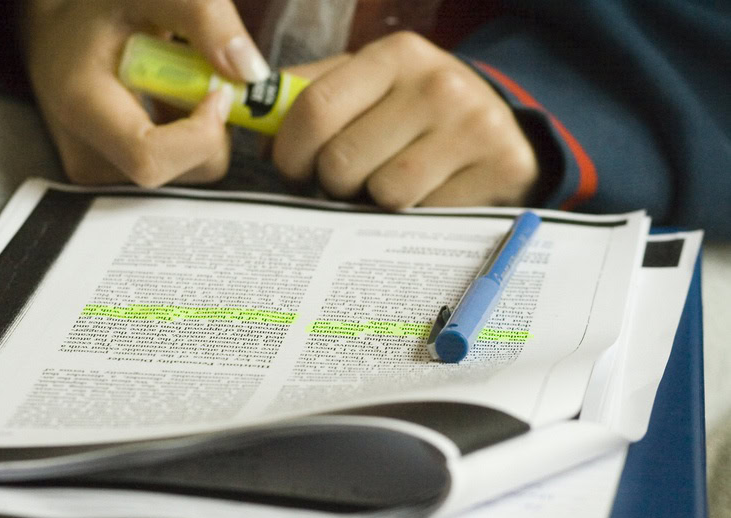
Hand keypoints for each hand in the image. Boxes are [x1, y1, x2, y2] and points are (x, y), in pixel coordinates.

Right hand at [21, 0, 268, 186]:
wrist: (58, 31)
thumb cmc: (98, 7)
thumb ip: (202, 17)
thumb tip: (251, 73)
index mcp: (82, 107)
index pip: (152, 159)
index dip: (201, 133)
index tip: (218, 90)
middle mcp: (86, 154)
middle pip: (181, 171)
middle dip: (210, 126)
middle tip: (200, 74)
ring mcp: (100, 172)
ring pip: (187, 172)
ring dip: (201, 128)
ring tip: (176, 82)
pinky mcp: (116, 177)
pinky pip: (177, 170)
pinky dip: (189, 136)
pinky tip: (168, 101)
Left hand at [273, 32, 538, 208]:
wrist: (501, 131)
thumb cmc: (412, 113)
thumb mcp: (368, 87)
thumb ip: (310, 97)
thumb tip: (259, 132)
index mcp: (394, 55)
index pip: (315, 108)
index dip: (289, 151)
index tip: (290, 169)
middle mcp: (437, 83)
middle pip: (342, 161)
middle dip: (331, 183)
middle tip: (346, 181)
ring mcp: (474, 125)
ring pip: (383, 194)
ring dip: (373, 203)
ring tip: (386, 186)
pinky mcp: (501, 168)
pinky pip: (425, 216)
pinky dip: (414, 218)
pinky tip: (425, 197)